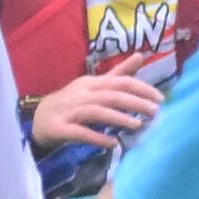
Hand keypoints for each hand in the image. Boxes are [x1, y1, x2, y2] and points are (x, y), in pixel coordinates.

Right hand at [31, 53, 164, 150]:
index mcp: (91, 83)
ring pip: (97, 112)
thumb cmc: (71, 102)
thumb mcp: (94, 86)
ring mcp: (69, 111)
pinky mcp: (61, 128)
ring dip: (118, 118)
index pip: (120, 82)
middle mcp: (81, 94)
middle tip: (156, 112)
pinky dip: (97, 137)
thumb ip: (119, 74)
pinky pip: (81, 132)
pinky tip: (113, 143)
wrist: (38, 119)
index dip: (141, 89)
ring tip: (138, 125)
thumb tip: (141, 55)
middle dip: (135, 102)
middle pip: (111, 95)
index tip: (160, 99)